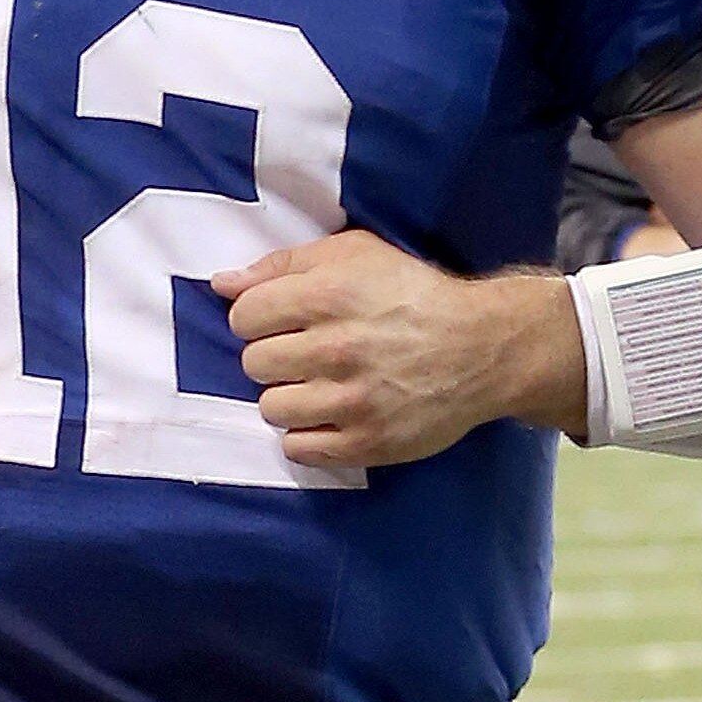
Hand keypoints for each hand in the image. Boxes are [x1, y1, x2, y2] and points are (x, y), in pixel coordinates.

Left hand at [215, 230, 582, 467]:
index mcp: (329, 295)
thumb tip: (222, 284)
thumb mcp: (354, 253)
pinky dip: (306, 434)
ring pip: (271, 408)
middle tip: (304, 352)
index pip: (245, 316)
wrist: (480, 348)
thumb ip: (283, 264)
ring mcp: (351, 401)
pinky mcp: (366, 443)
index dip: (257, 317)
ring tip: (317, 385)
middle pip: (253, 363)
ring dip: (287, 396)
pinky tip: (329, 415)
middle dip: (273, 356)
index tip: (281, 320)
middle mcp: (336, 349)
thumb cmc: (410, 293)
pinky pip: (297, 448)